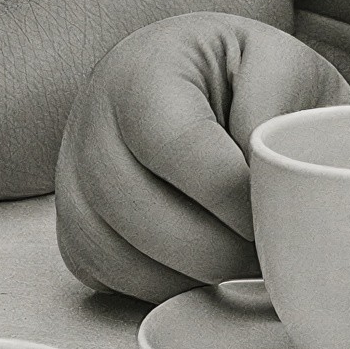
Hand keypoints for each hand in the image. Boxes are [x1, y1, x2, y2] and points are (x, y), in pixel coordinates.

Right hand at [55, 13, 349, 301]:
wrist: (196, 78)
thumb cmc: (240, 75)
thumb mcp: (278, 62)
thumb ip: (278, 109)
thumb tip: (267, 183)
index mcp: (142, 71)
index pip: (178, 148)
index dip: (235, 196)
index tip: (277, 209)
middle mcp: (90, 122)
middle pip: (142, 212)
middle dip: (220, 247)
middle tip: (266, 244)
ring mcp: (71, 176)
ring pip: (122, 255)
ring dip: (194, 273)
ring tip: (239, 252)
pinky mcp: (72, 224)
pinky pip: (108, 277)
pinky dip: (163, 286)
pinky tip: (200, 261)